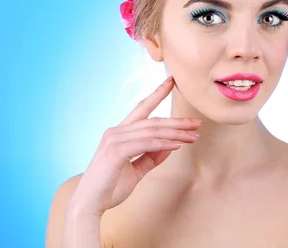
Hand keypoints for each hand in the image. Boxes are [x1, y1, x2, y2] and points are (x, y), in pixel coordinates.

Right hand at [68, 76, 200, 216]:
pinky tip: (178, 145)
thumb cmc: (110, 188)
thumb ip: (152, 157)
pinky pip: (146, 143)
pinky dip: (164, 143)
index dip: (157, 94)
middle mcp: (116, 131)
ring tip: (194, 136)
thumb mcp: (136, 170)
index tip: (171, 81)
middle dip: (177, 121)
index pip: (142, 108)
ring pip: (152, 130)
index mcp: (119, 133)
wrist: (89, 205)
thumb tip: (171, 145)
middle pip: (153, 121)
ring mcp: (114, 139)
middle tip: (197, 123)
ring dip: (176, 133)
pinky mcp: (116, 151)